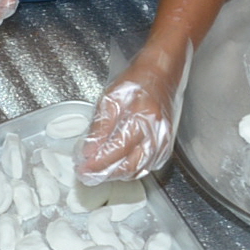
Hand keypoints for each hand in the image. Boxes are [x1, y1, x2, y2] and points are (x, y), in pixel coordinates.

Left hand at [77, 46, 185, 183]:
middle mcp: (155, 132)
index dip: (98, 162)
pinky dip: (135, 170)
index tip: (82, 168)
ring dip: (119, 174)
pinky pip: (151, 165)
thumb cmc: (135, 82)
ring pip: (140, 168)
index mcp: (140, 118)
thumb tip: (89, 151)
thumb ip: (100, 126)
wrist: (161, 74)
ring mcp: (163, 139)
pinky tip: (121, 167)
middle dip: (106, 173)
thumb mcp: (110, 98)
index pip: (116, 149)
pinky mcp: (167, 142)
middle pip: (129, 165)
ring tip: (101, 172)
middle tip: (88, 175)